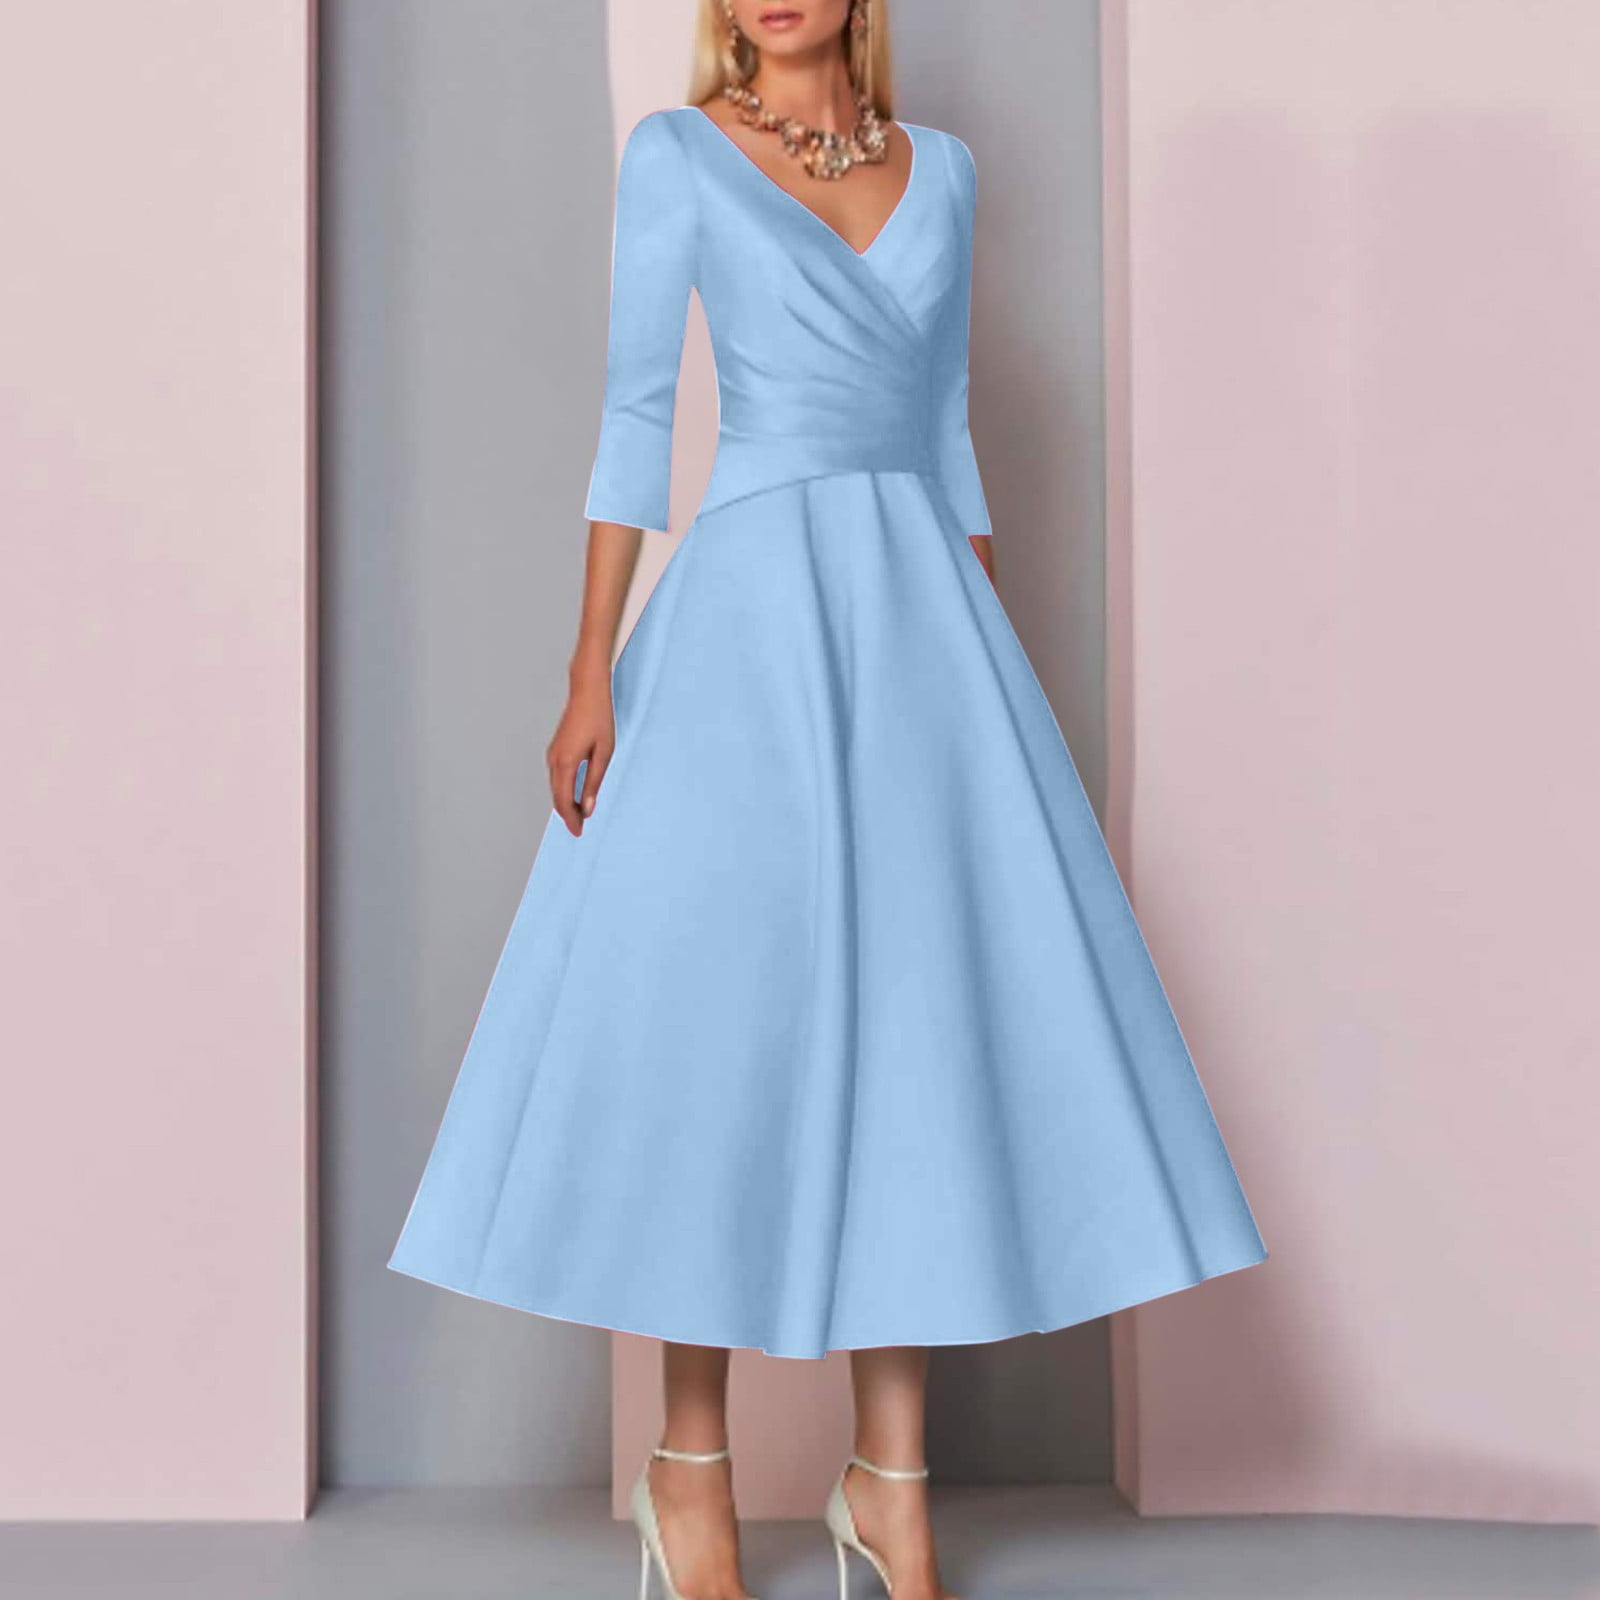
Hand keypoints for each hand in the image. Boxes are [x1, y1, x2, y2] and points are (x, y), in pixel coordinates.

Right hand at [546, 672, 614, 836]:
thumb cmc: (599, 720)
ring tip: (578, 816)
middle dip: (567, 815)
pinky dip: (563, 791)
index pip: (564, 800)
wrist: (587, 692)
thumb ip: (593, 782)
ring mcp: (552, 754)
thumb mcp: (603, 753)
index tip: (579, 833)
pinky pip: (556, 777)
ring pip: (554, 788)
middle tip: (579, 829)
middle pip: (556, 797)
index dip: (571, 819)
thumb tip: (587, 807)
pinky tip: (573, 795)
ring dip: (564, 803)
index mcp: (566, 762)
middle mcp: (554, 760)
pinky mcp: (555, 750)